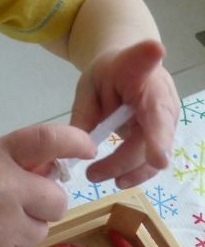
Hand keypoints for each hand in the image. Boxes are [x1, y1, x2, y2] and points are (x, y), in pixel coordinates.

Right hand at [0, 124, 95, 246]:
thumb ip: (17, 162)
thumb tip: (56, 174)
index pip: (48, 141)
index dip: (75, 143)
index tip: (88, 150)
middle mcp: (3, 192)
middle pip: (57, 203)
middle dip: (42, 203)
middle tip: (14, 203)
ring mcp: (0, 230)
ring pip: (42, 232)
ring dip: (25, 229)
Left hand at [71, 40, 179, 188]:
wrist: (127, 67)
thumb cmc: (107, 74)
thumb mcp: (89, 87)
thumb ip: (85, 115)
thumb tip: (78, 150)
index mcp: (145, 76)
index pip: (152, 102)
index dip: (155, 127)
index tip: (159, 145)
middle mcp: (164, 99)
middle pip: (151, 138)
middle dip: (123, 161)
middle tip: (91, 174)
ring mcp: (167, 119)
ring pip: (154, 154)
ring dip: (130, 172)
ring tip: (99, 177)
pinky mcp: (164, 135)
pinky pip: (152, 158)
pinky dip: (134, 173)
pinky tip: (118, 179)